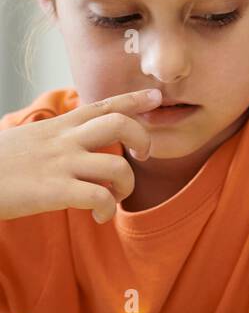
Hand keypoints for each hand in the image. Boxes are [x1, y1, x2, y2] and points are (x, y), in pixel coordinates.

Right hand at [0, 88, 160, 223]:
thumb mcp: (27, 140)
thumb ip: (53, 139)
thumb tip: (73, 145)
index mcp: (56, 126)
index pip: (101, 104)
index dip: (132, 99)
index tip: (156, 96)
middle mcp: (63, 140)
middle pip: (120, 125)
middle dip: (143, 138)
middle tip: (143, 156)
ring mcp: (61, 165)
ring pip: (118, 166)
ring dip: (127, 185)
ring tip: (115, 196)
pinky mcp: (55, 191)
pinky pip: (101, 197)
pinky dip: (109, 210)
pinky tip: (99, 216)